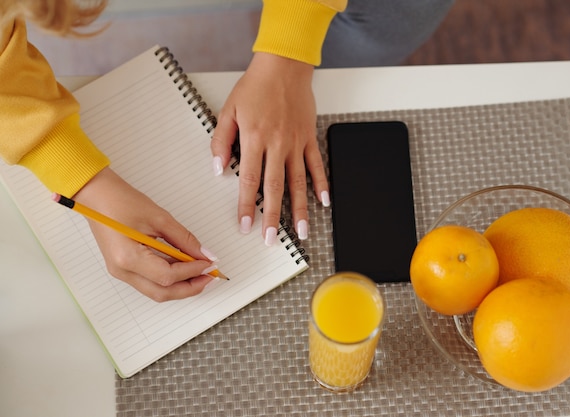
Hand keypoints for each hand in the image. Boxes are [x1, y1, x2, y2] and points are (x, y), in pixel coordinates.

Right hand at [73, 167, 217, 301]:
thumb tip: (204, 254)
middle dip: (190, 288)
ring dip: (181, 285)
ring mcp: (120, 271)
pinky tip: (185, 267)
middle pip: (162, 292)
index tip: (210, 263)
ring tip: (201, 272)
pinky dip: (169, 278)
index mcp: (127, 258)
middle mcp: (121, 270)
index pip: (168, 276)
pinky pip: (150, 280)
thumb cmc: (120, 200)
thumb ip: (184, 239)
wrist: (96, 194)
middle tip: (210, 276)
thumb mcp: (159, 217)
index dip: (192, 272)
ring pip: (156, 290)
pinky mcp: (123, 267)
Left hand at [211, 52, 329, 244]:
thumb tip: (218, 169)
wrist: (283, 67)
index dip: (246, 206)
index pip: (249, 180)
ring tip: (301, 232)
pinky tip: (323, 203)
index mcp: (255, 139)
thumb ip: (221, 141)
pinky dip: (321, 185)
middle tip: (271, 239)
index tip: (245, 226)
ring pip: (299, 182)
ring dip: (300, 210)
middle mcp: (278, 144)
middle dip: (273, 217)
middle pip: (275, 188)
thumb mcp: (228, 111)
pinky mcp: (309, 138)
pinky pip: (317, 165)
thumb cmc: (255, 87)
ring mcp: (296, 143)